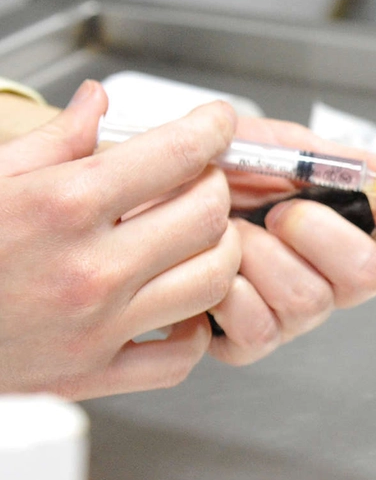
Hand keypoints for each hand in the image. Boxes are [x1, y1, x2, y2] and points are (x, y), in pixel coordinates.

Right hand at [0, 81, 239, 398]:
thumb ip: (53, 140)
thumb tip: (97, 103)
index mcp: (60, 206)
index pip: (176, 155)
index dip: (211, 129)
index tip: (218, 122)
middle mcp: (86, 269)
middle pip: (207, 216)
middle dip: (215, 186)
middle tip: (201, 178)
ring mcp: (94, 328)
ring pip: (213, 282)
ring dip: (218, 251)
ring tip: (196, 236)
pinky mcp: (89, 377)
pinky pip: (181, 357)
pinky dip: (194, 328)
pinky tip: (174, 302)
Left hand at [210, 117, 375, 364]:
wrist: (139, 188)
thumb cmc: (212, 169)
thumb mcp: (291, 148)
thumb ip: (360, 165)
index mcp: (357, 234)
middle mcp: (332, 280)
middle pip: (370, 277)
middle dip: (323, 233)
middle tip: (283, 209)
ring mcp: (292, 315)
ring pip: (311, 301)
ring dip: (264, 253)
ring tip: (232, 228)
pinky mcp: (246, 342)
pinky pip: (260, 327)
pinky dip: (229, 285)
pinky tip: (212, 264)